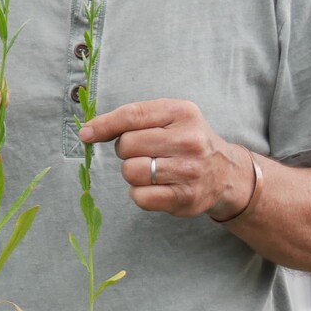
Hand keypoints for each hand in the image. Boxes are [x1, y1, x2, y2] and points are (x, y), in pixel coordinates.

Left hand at [81, 98, 255, 219]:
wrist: (225, 173)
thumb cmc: (185, 141)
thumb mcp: (168, 117)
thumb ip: (132, 119)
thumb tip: (88, 131)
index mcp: (182, 113)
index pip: (132, 115)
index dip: (103, 125)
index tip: (86, 134)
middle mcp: (189, 141)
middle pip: (127, 145)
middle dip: (126, 150)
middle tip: (144, 152)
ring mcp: (189, 171)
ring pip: (130, 171)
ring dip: (132, 173)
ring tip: (151, 170)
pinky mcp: (185, 198)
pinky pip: (139, 197)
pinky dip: (139, 193)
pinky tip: (155, 187)